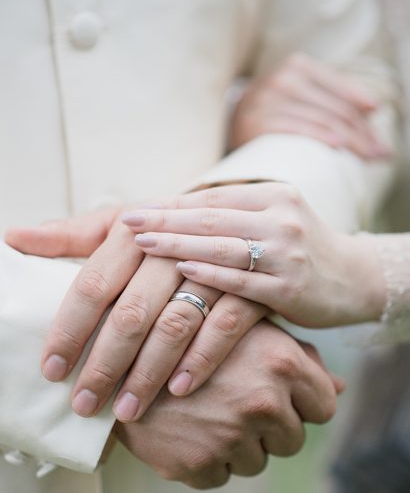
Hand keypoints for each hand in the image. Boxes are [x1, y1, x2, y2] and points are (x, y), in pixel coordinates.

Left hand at [5, 210, 267, 421]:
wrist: (224, 221)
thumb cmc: (159, 229)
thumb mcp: (117, 225)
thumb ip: (70, 235)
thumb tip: (14, 237)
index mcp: (133, 229)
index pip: (93, 284)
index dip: (70, 329)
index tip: (53, 368)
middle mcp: (171, 246)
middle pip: (132, 312)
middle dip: (105, 363)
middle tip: (86, 403)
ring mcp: (211, 266)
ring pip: (176, 323)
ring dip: (149, 370)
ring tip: (127, 409)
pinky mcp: (246, 285)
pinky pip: (225, 325)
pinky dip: (202, 358)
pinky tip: (180, 388)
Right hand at [115, 321, 342, 488]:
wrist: (123, 352)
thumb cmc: (194, 332)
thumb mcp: (248, 328)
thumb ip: (297, 356)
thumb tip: (338, 387)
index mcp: (281, 363)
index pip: (323, 404)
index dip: (304, 402)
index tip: (279, 395)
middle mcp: (262, 402)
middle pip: (293, 437)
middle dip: (270, 424)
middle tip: (233, 398)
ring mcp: (230, 437)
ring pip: (258, 460)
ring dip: (239, 442)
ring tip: (208, 408)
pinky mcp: (198, 464)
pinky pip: (222, 475)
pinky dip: (209, 457)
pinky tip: (189, 425)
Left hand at [122, 182, 386, 327]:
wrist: (354, 278)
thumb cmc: (300, 249)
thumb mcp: (273, 220)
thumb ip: (232, 215)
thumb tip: (172, 213)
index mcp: (273, 196)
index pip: (211, 198)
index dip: (171, 205)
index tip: (135, 210)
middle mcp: (281, 218)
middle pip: (212, 218)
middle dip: (165, 220)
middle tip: (127, 222)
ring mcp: (287, 252)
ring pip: (223, 245)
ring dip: (178, 244)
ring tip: (141, 245)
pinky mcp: (291, 287)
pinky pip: (242, 280)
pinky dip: (210, 273)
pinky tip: (182, 270)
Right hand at [230, 53, 389, 159]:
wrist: (226, 127)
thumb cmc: (271, 116)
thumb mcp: (300, 99)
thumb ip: (332, 100)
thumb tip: (374, 110)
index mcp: (296, 67)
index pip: (341, 90)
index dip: (365, 111)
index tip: (379, 134)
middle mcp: (282, 78)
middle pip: (335, 108)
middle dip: (362, 133)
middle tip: (378, 153)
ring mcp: (267, 99)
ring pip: (322, 119)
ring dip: (350, 140)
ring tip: (367, 157)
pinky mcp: (257, 122)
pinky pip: (298, 129)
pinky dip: (321, 137)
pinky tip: (337, 147)